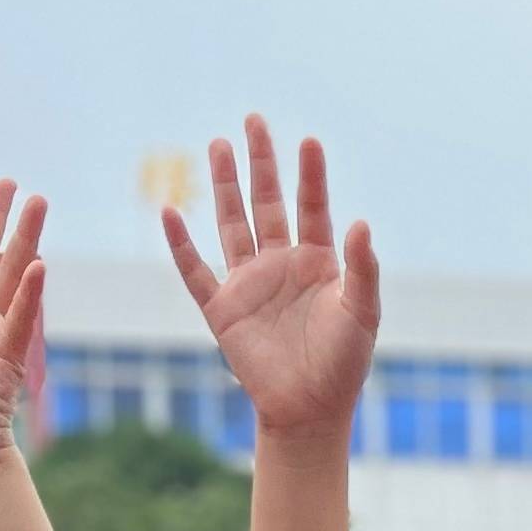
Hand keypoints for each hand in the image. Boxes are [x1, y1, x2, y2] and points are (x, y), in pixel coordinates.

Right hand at [163, 118, 380, 439]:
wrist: (310, 410)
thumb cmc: (344, 363)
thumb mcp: (362, 313)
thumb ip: (362, 268)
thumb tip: (361, 221)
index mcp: (317, 262)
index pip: (312, 207)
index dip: (310, 175)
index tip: (309, 141)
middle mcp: (281, 264)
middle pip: (267, 202)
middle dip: (261, 163)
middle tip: (254, 120)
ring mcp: (249, 283)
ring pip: (232, 223)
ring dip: (225, 186)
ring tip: (219, 144)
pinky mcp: (222, 309)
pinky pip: (195, 271)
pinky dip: (180, 244)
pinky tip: (169, 210)